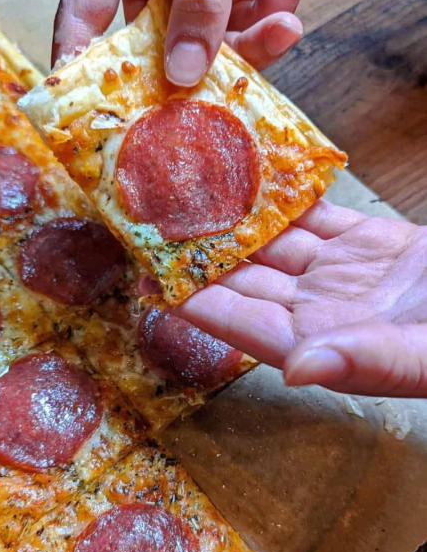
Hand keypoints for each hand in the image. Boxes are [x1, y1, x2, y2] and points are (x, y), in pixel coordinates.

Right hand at [53, 0, 343, 81]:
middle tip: (211, 101)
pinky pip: (253, 29)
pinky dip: (277, 16)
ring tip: (283, 23)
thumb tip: (182, 73)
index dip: (81, 63)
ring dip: (251, 46)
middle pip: (153, 47)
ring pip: (212, 49)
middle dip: (185, 74)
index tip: (87, 112)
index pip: (85, 11)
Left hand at [174, 201, 426, 396]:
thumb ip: (364, 360)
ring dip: (235, 222)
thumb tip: (296, 370)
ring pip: (274, 244)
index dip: (196, 303)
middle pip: (246, 282)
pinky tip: (255, 181)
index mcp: (323, 343)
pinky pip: (316, 216)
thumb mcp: (421, 357)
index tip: (151, 282)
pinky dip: (286, 199)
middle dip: (201, 257)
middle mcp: (322, 309)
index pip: (242, 323)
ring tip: (193, 196)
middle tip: (157, 226)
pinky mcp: (371, 242)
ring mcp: (344, 272)